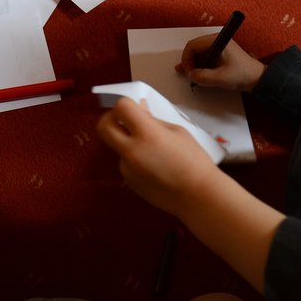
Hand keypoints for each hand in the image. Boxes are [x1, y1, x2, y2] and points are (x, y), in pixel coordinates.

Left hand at [96, 97, 222, 217]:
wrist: (198, 196)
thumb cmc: (194, 160)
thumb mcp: (177, 132)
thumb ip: (153, 120)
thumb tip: (139, 109)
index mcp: (147, 134)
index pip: (121, 107)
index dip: (126, 104)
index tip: (135, 108)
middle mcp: (131, 151)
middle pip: (103, 127)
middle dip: (110, 119)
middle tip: (125, 120)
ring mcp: (127, 169)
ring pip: (116, 146)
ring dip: (126, 142)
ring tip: (152, 150)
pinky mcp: (129, 182)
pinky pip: (125, 163)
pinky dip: (134, 159)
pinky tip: (154, 166)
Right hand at [177, 35, 264, 91]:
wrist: (257, 78)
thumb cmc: (242, 74)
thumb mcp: (219, 78)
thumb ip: (201, 77)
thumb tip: (190, 75)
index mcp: (217, 41)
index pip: (192, 46)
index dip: (187, 60)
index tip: (189, 72)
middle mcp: (217, 40)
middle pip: (194, 48)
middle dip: (190, 62)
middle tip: (191, 74)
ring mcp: (218, 45)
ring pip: (198, 52)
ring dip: (195, 64)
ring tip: (195, 75)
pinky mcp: (220, 51)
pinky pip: (205, 55)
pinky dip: (200, 64)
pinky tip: (201, 73)